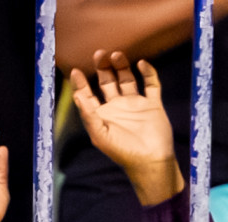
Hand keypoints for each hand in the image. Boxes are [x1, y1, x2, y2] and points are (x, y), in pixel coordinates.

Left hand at [69, 50, 183, 205]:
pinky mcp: (152, 104)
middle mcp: (117, 107)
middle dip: (103, 68)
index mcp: (102, 115)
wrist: (151, 161)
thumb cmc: (122, 152)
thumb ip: (89, 115)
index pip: (88, 94)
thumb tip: (77, 96)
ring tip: (116, 55)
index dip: (81, 83)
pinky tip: (141, 63)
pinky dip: (148, 72)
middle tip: (99, 53)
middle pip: (108, 81)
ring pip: (127, 79)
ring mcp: (135, 104)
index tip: (75, 70)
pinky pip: (151, 84)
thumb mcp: (100, 135)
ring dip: (122, 66)